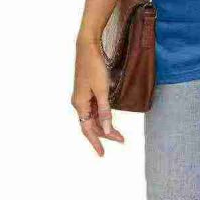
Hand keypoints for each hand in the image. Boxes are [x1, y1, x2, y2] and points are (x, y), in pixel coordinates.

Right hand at [71, 40, 124, 155]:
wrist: (87, 46)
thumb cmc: (94, 67)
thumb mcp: (102, 90)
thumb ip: (105, 110)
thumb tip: (106, 129)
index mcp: (80, 104)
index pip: (88, 129)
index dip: (96, 142)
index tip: (102, 154)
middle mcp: (79, 102)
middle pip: (91, 124)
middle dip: (105, 133)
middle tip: (120, 139)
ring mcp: (82, 95)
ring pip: (93, 116)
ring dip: (104, 124)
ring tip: (117, 132)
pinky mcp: (87, 89)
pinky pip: (93, 107)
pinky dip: (101, 114)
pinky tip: (108, 116)